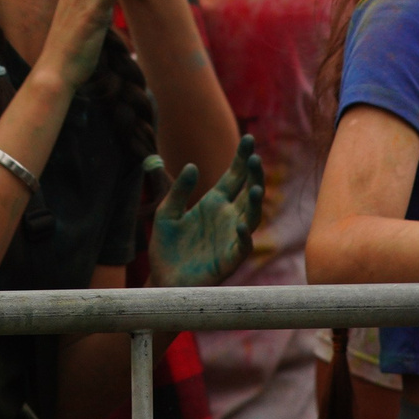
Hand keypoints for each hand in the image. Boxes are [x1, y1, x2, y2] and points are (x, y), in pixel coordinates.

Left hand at [144, 135, 266, 287]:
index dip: (242, 158)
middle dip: (253, 175)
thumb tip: (192, 166)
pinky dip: (244, 236)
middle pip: (247, 192)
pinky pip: (242, 247)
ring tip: (257, 188)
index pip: (234, 176)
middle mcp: (227, 217)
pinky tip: (240, 226)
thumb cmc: (166, 247)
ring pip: (252, 217)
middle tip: (254, 158)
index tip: (248, 139)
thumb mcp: (166, 213)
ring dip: (256, 203)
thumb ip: (178, 190)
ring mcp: (230, 237)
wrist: (162, 280)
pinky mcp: (229, 260)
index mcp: (214, 202)